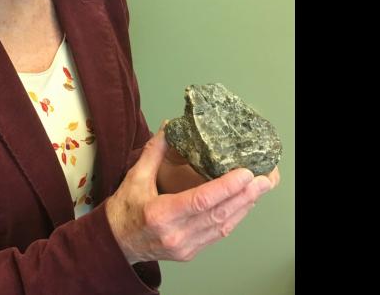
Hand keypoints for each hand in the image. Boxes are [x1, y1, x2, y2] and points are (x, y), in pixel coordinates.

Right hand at [106, 127, 274, 263]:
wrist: (116, 243)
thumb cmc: (124, 210)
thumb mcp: (135, 177)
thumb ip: (154, 152)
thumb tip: (169, 127)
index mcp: (160, 214)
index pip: (200, 200)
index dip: (226, 187)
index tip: (245, 173)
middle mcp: (175, 234)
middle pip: (218, 214)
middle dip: (245, 196)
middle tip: (263, 179)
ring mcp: (184, 246)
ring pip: (222, 227)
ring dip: (243, 207)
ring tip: (259, 189)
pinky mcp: (190, 252)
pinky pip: (217, 235)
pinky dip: (233, 218)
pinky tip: (243, 205)